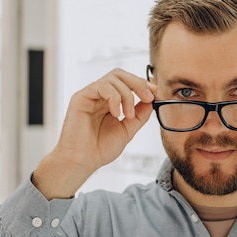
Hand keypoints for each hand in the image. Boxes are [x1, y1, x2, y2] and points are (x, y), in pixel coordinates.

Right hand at [33, 69, 156, 198]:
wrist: (83, 161)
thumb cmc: (100, 149)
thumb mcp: (128, 129)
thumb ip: (140, 114)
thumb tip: (152, 99)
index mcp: (110, 102)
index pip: (127, 82)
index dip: (142, 84)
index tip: (155, 92)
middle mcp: (99, 96)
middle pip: (120, 74)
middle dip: (138, 83)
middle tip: (149, 97)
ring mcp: (90, 95)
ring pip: (113, 78)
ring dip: (127, 95)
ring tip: (128, 115)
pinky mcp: (80, 97)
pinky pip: (101, 86)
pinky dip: (114, 98)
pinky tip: (116, 114)